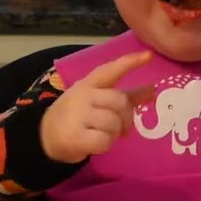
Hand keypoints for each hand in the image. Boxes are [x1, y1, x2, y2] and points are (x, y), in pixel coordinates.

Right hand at [39, 51, 154, 163]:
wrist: (46, 135)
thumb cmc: (78, 115)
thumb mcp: (97, 100)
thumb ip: (126, 95)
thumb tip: (153, 90)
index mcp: (89, 84)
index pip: (110, 70)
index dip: (129, 63)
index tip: (149, 56)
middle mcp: (82, 96)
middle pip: (119, 102)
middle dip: (126, 118)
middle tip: (121, 127)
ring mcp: (77, 115)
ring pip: (113, 123)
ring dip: (114, 134)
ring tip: (103, 134)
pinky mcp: (75, 136)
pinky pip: (104, 141)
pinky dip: (105, 145)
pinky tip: (95, 143)